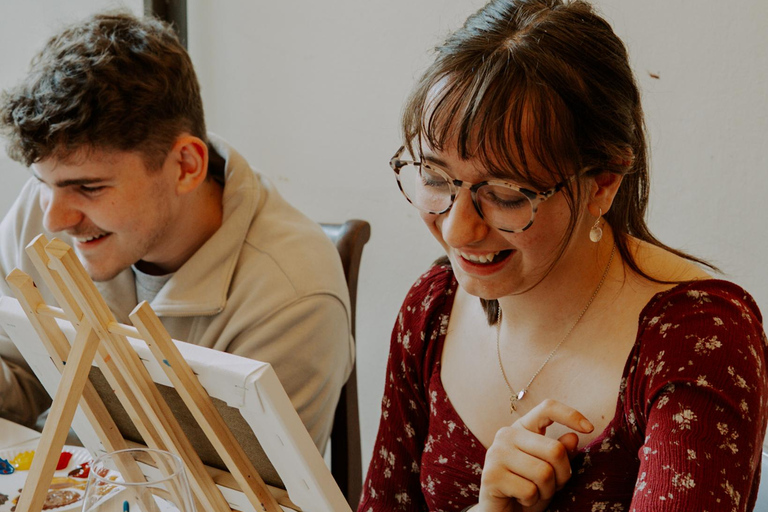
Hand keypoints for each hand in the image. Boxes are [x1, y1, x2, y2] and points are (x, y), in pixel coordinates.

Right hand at [476, 399, 593, 511]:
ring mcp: (496, 453)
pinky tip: (520, 499)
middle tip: (551, 486)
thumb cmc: (528, 488)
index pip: (547, 408)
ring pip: (544, 473)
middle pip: (555, 450)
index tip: (590, 429)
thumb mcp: (551, 470)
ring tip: (534, 492)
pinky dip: (531, 500)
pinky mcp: (491, 475)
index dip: (570, 415)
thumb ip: (561, 453)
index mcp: (522, 428)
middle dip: (562, 475)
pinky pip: (529, 490)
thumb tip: (573, 437)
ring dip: (546, 491)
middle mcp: (506, 434)